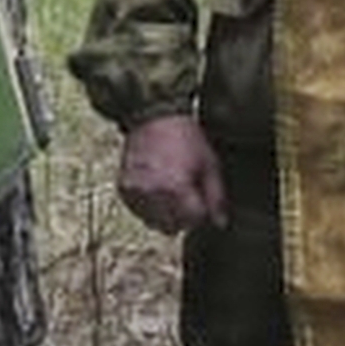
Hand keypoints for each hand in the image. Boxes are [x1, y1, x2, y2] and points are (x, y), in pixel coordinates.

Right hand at [117, 113, 225, 235]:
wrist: (154, 118)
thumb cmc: (186, 140)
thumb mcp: (210, 165)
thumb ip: (216, 198)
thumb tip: (221, 224)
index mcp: (176, 189)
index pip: (193, 221)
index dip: (201, 213)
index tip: (202, 200)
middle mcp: (152, 194)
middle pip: (172, 227)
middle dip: (184, 218)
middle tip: (188, 197)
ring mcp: (135, 193)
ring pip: (153, 223)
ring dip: (165, 215)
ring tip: (172, 191)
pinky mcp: (124, 189)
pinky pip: (138, 212)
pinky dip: (149, 208)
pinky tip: (158, 189)